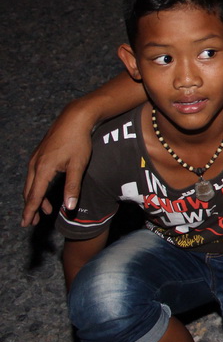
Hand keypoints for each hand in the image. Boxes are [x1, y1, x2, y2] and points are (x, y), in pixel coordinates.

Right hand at [23, 111, 93, 226]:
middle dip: (31, 207)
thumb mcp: (78, 166)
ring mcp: (36, 158)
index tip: (26, 223)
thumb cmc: (78, 141)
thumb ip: (72, 187)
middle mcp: (35, 164)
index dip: (30, 211)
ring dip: (36, 197)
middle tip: (33, 221)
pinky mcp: (40, 153)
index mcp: (43, 169)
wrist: (74, 118)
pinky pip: (34, 174)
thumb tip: (68, 208)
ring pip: (31, 183)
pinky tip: (45, 188)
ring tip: (45, 209)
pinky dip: (37, 186)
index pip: (34, 196)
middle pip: (29, 191)